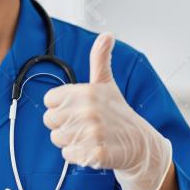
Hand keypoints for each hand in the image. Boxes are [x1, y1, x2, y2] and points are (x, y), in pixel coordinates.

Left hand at [42, 33, 171, 189]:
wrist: (140, 144)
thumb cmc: (118, 112)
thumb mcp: (107, 84)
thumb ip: (100, 59)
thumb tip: (107, 34)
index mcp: (86, 92)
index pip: (49, 101)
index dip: (60, 106)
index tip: (76, 109)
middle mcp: (87, 110)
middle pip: (49, 120)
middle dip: (64, 125)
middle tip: (85, 124)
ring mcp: (92, 132)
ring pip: (57, 139)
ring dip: (70, 140)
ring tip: (90, 136)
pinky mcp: (95, 153)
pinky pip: (68, 155)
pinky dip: (78, 155)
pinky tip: (92, 148)